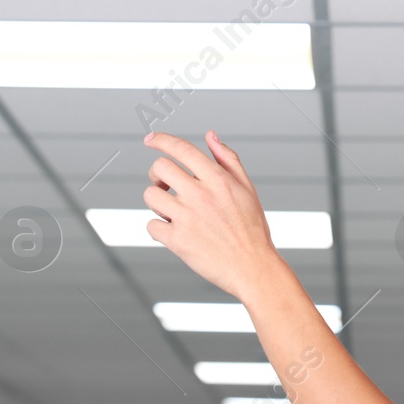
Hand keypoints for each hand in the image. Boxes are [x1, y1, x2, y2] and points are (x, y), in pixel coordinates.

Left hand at [142, 130, 284, 301]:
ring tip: (170, 211)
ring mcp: (188, 218)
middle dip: (157, 174)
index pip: (182, 149)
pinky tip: (173, 231)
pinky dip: (158, 228)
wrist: (253, 268)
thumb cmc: (251, 229)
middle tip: (164, 184)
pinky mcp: (178, 241)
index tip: (150, 139)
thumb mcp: (247, 188)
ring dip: (156, 201)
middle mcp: (201, 195)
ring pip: (150, 195)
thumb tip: (210, 135)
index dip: (162, 140)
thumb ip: (227, 159)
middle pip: (159, 168)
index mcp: (218, 179)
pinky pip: (151, 225)